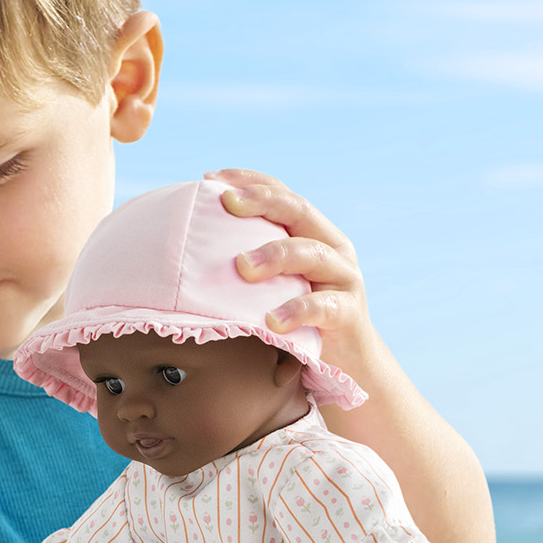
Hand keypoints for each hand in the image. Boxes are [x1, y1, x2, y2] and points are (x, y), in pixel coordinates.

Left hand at [209, 170, 373, 368]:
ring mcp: (344, 278)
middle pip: (298, 210)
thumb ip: (254, 266)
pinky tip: (272, 321)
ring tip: (242, 267)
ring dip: (274, 255)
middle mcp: (333, 247)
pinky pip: (322, 307)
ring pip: (311, 253)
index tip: (211, 179)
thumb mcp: (278, 285)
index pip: (283, 194)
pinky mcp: (349, 313)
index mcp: (314, 234)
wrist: (347, 363)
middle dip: (262, 201)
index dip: (250, 181)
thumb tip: (193, 251)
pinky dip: (296, 311)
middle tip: (227, 203)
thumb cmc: (300, 321)